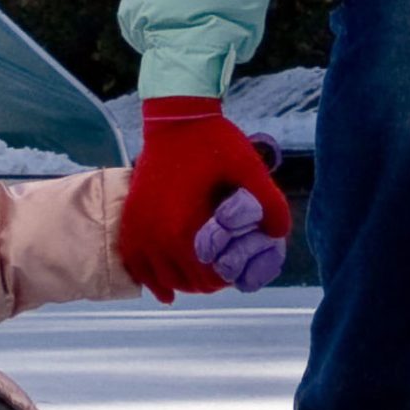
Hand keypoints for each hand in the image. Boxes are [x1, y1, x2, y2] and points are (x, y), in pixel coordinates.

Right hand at [120, 97, 291, 302]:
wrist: (174, 118)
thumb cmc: (213, 141)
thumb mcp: (250, 167)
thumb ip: (271, 202)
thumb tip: (279, 234)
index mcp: (182, 229)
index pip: (209, 279)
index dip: (230, 275)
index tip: (241, 258)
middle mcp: (154, 235)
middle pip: (187, 283)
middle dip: (208, 279)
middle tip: (226, 261)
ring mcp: (138, 227)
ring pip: (160, 278)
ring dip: (182, 279)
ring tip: (202, 267)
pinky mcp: (130, 218)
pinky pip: (134, 262)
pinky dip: (149, 276)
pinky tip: (165, 290)